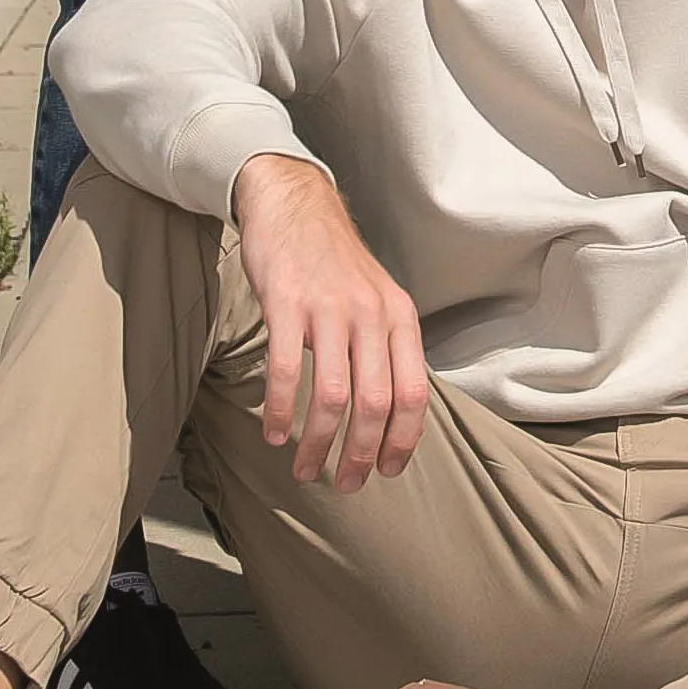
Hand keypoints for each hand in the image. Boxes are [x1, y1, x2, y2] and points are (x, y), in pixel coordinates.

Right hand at [233, 154, 427, 489]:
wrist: (295, 204)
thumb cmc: (335, 261)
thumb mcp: (378, 297)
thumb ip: (387, 347)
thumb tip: (391, 413)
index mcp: (399, 317)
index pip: (414, 393)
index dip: (403, 440)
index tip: (386, 471)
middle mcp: (370, 314)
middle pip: (376, 403)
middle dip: (360, 454)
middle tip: (345, 484)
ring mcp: (328, 308)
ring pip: (333, 396)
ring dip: (318, 444)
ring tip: (305, 469)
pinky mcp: (286, 303)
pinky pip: (286, 371)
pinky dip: (281, 410)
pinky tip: (274, 432)